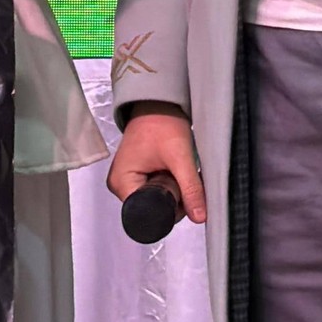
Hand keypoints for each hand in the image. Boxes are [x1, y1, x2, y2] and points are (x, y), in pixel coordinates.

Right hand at [106, 102, 206, 223]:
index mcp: (121, 184)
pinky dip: (168, 184)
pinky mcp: (137, 174)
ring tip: (177, 172)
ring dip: (172, 192)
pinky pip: (155, 189)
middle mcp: (120, 185)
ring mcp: (128, 180)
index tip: (184, 196)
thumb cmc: (162, 124)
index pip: (147, 214)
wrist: (158, 102)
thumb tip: (200, 218)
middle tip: (182, 179)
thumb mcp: (180, 157)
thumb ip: (191, 189)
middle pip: (151, 208)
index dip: (169, 210)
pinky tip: (174, 172)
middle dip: (172, 200)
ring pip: (156, 200)